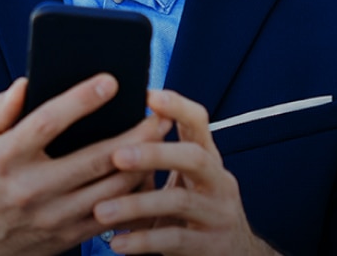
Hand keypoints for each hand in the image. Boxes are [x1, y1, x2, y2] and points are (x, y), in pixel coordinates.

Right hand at [0, 74, 172, 254]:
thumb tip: (27, 83)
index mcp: (6, 157)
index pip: (47, 123)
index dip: (81, 100)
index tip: (111, 81)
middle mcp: (30, 188)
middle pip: (93, 159)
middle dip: (133, 135)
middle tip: (159, 114)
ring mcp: (51, 216)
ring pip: (109, 189)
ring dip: (141, 164)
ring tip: (160, 140)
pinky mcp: (66, 236)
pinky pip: (110, 214)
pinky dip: (133, 194)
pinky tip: (147, 173)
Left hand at [93, 89, 279, 254]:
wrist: (235, 253)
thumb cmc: (197, 210)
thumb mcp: (183, 180)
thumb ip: (156, 158)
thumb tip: (110, 133)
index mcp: (208, 159)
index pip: (199, 123)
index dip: (177, 107)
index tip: (149, 96)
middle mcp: (218, 182)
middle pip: (194, 157)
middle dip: (156, 154)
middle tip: (118, 155)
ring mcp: (217, 214)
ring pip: (179, 202)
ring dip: (136, 204)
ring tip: (101, 210)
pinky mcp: (210, 246)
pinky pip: (173, 239)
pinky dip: (142, 241)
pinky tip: (117, 242)